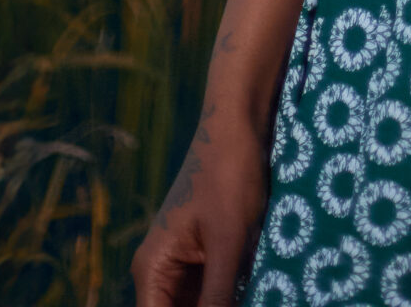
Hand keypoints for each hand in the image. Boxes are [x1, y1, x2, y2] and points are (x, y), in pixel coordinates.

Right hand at [130, 102, 267, 306]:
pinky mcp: (207, 253)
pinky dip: (233, 295)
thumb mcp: (228, 242)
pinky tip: (258, 291)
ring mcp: (184, 262)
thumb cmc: (229, 174)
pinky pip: (214, 290)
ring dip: (226, 303)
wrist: (239, 122)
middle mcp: (161, 272)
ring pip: (201, 305)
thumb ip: (217, 299)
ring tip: (256, 293)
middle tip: (242, 298)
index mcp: (153, 271)